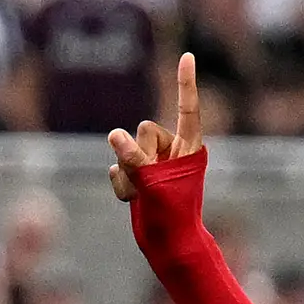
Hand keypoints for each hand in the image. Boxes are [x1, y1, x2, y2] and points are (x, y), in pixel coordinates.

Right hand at [106, 53, 202, 203]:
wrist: (169, 247)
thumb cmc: (174, 217)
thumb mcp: (155, 186)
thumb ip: (135, 159)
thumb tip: (114, 135)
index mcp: (190, 148)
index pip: (187, 109)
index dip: (185, 83)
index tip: (187, 56)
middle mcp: (172, 151)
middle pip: (143, 130)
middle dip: (140, 155)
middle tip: (152, 182)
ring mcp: (154, 163)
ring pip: (125, 150)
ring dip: (128, 175)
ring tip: (143, 197)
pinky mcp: (138, 176)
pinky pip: (117, 167)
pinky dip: (121, 186)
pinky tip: (133, 201)